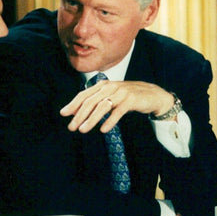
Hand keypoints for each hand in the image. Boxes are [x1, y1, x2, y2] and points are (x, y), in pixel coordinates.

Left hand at [60, 80, 174, 132]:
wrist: (153, 95)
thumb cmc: (129, 97)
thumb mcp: (111, 96)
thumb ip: (97, 101)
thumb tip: (78, 112)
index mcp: (103, 85)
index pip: (84, 94)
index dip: (73, 104)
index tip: (63, 114)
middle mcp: (110, 87)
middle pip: (90, 101)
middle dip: (79, 115)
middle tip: (72, 127)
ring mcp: (121, 92)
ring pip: (102, 107)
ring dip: (91, 119)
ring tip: (83, 130)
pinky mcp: (131, 100)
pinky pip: (118, 112)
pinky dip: (110, 121)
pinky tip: (103, 130)